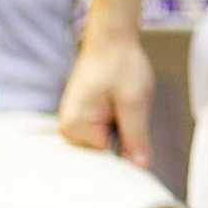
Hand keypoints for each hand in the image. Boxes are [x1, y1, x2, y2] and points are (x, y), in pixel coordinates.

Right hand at [58, 29, 156, 168]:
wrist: (112, 39)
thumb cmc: (121, 65)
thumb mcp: (134, 101)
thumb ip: (136, 137)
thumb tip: (140, 168)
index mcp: (74, 128)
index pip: (105, 159)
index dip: (128, 148)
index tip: (135, 133)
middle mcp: (68, 130)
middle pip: (105, 152)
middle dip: (124, 137)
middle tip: (128, 109)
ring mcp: (74, 124)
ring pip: (108, 141)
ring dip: (123, 129)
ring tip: (124, 104)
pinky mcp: (83, 118)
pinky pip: (106, 131)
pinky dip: (119, 122)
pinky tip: (120, 106)